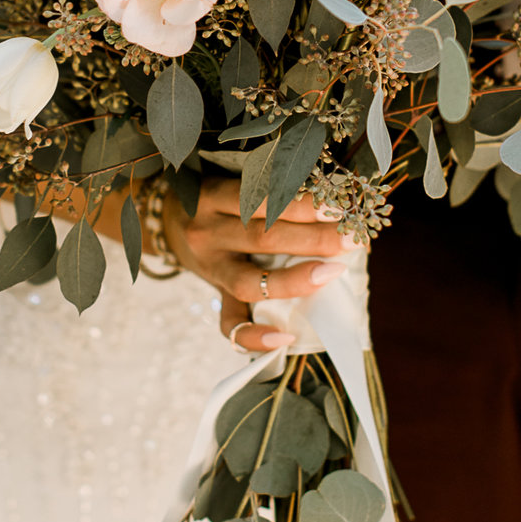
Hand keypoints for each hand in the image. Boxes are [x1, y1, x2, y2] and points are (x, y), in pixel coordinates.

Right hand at [163, 190, 357, 349]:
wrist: (169, 221)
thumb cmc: (219, 199)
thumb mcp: (233, 183)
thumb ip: (273, 193)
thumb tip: (338, 207)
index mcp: (214, 197)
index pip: (261, 200)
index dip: (302, 203)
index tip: (339, 204)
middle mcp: (208, 233)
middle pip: (263, 237)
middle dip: (313, 238)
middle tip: (352, 237)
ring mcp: (210, 268)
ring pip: (249, 282)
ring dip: (295, 279)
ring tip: (332, 272)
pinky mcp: (214, 296)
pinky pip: (230, 323)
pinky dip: (254, 336)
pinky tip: (284, 338)